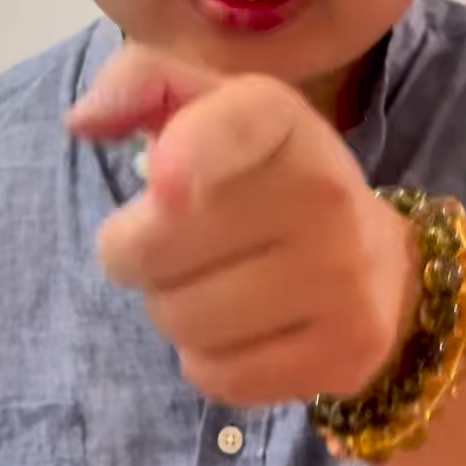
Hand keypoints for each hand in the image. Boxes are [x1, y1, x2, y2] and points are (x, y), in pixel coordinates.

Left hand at [66, 44, 419, 409]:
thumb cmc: (267, 182)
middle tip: (176, 248)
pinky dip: (207, 362)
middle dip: (139, 255)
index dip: (193, 153)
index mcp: (284, 120)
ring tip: (212, 287)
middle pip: (158, 249)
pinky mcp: (346, 352)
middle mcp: (325, 193)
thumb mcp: (216, 113)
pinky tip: (240, 332)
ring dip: (172, 311)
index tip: (162, 185)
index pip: (241, 123)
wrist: (382, 265)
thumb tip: (83, 120)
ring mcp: (344, 278)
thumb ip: (145, 88)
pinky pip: (221, 377)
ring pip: (183, 320)